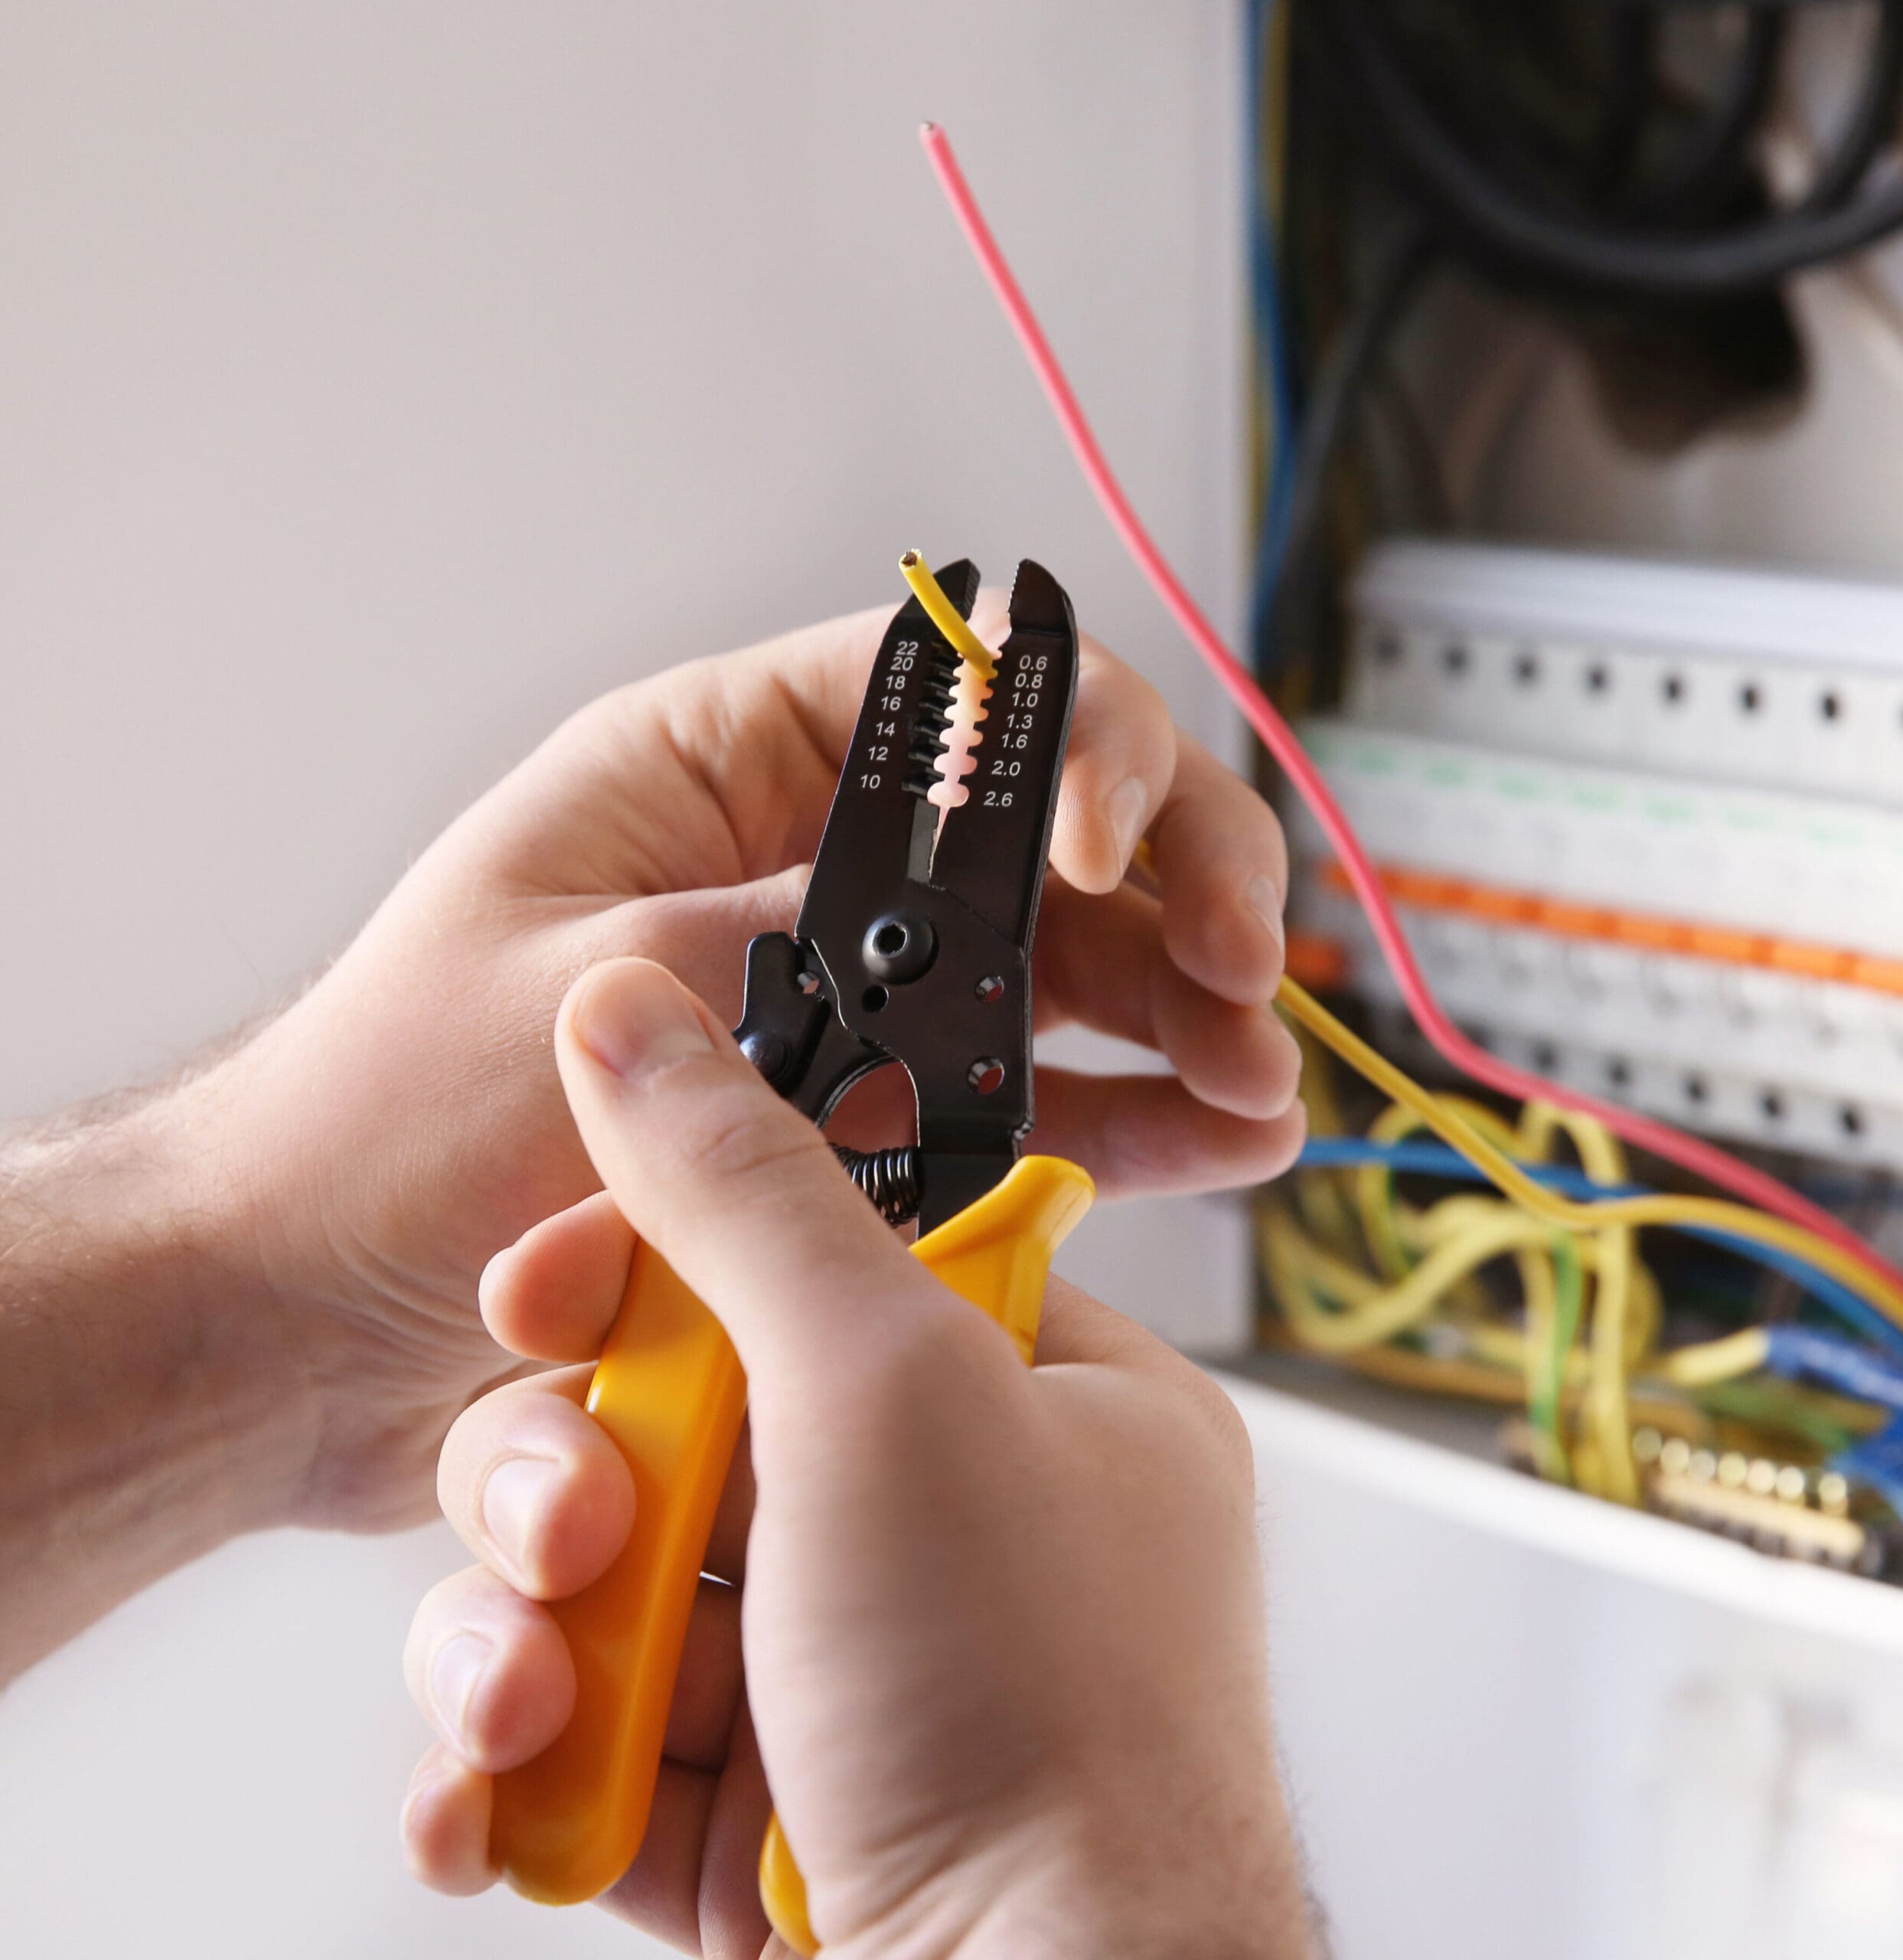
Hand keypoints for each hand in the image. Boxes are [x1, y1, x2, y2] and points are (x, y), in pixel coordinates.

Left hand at [190, 598, 1300, 1533]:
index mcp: (712, 775)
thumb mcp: (590, 1005)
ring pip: (1060, 968)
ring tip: (1258, 1084)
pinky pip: (1023, 1097)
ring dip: (1177, 1013)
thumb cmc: (376, 1131)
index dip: (1068, 743)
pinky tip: (1210, 1140)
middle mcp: (797, 871)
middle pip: (1041, 830)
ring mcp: (844, 1000)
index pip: (944, 691)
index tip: (1113, 851)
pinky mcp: (861, 1124)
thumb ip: (799, 946)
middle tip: (1242, 977)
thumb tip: (982, 903)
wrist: (299, 1320)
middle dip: (1168, 889)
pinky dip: (1122, 1116)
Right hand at [402, 959, 1315, 1958]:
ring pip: (604, 1585)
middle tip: (568, 1526)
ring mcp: (839, 1675)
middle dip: (567, 1471)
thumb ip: (743, 1197)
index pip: (806, 1264)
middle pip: (674, 1424)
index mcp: (1025, 1396)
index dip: (655, 1264)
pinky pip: (588, 1740)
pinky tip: (494, 1797)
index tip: (546, 1285)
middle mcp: (937, 1528)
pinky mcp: (750, 1812)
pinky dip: (519, 1767)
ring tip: (532, 1701)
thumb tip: (634, 1017)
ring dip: (522, 1630)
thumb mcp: (885, 1389)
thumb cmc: (1036, 1722)